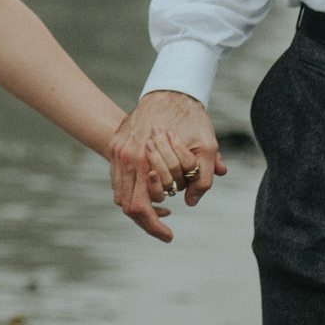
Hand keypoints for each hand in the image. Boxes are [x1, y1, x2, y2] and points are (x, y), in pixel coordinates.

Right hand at [106, 90, 225, 241]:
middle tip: (165, 230)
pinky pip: (118, 180)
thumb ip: (204, 179)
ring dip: (139, 207)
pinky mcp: (116, 146)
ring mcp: (118, 151)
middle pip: (127, 206)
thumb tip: (191, 202)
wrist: (170, 90)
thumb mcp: (208, 148)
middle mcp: (126, 157)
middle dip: (147, 222)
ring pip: (120, 195)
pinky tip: (151, 191)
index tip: (169, 235)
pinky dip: (132, 192)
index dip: (154, 226)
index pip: (141, 207)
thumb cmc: (191, 118)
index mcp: (144, 160)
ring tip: (161, 210)